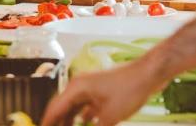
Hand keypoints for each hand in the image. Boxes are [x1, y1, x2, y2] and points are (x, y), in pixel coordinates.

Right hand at [42, 59, 160, 125]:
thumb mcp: (109, 118)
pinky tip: (85, 125)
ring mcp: (90, 88)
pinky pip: (85, 107)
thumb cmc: (129, 88)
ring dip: (70, 122)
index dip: (47, 122)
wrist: (148, 75)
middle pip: (62, 109)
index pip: (54, 109)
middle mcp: (79, 86)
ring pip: (74, 109)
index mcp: (76, 88)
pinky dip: (82, 119)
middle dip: (59, 123)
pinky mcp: (100, 92)